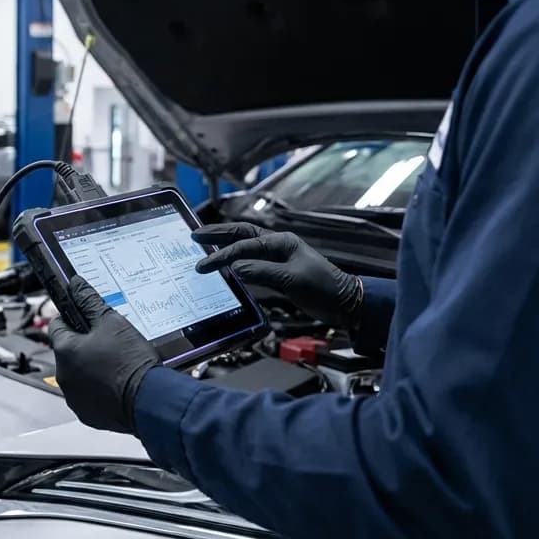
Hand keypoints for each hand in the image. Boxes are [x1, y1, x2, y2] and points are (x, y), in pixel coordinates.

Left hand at [48, 277, 160, 433]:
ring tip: (116, 364)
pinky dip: (99, 390)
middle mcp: (63, 376)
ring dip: (91, 368)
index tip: (86, 318)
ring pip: (78, 375)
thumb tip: (76, 285)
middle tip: (110, 342)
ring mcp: (74, 398)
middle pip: (68, 352)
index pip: (56, 325)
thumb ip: (89, 301)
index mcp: (64, 351)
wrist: (150, 400)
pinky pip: (89, 396)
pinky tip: (118, 383)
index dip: (72, 318)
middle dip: (85, 345)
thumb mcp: (112, 322)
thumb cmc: (131, 362)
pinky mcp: (87, 415)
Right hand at [192, 222, 363, 326]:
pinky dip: (234, 264)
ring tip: (202, 246)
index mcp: (282, 241)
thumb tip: (235, 267)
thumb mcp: (293, 278)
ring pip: (244, 249)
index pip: (245, 244)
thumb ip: (263, 271)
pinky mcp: (277, 274)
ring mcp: (276, 260)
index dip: (223, 253)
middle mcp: (277, 247)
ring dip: (224, 247)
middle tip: (194, 235)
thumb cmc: (324, 287)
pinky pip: (250, 265)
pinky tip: (223, 268)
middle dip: (217, 235)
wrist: (344, 303)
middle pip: (241, 236)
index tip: (205, 263)